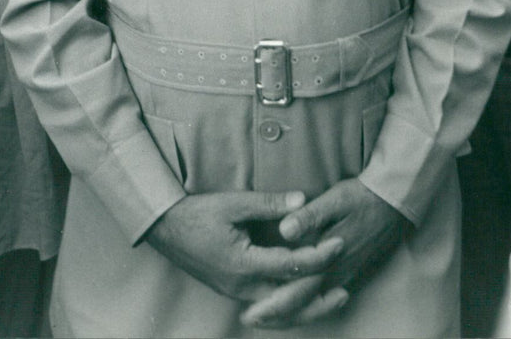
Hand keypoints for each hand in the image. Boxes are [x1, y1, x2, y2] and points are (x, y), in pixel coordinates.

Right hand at [145, 191, 342, 302]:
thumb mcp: (233, 203)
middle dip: (319, 294)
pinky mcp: (234, 292)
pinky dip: (289, 305)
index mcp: (244, 264)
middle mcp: (243, 287)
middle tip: (345, 286)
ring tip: (332, 298)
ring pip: (280, 309)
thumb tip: (302, 200)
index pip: (292, 265)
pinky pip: (268, 306)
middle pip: (290, 301)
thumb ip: (269, 203)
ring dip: (307, 305)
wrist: (165, 229)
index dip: (319, 255)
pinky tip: (301, 297)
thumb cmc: (197, 213)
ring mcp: (237, 293)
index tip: (339, 242)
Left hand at [240, 179, 408, 328]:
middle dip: (276, 315)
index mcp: (328, 258)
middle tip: (250, 319)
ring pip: (315, 304)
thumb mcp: (335, 200)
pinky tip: (299, 304)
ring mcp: (347, 275)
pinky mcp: (353, 272)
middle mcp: (337, 274)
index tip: (250, 313)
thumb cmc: (362, 198)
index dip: (272, 304)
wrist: (395, 202)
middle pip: (304, 304)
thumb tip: (284, 231)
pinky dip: (310, 306)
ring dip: (291, 312)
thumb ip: (310, 217)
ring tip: (268, 316)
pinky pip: (328, 298)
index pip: (296, 291)